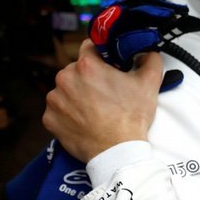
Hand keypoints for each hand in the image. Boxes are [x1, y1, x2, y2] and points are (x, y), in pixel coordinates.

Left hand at [44, 39, 162, 161]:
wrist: (117, 152)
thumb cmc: (131, 117)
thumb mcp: (149, 83)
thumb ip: (150, 59)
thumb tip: (147, 52)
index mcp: (86, 65)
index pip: (89, 47)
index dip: (101, 56)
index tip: (108, 66)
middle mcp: (65, 79)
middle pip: (76, 70)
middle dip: (89, 78)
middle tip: (105, 93)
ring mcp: (55, 100)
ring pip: (65, 90)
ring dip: (76, 95)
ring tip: (94, 110)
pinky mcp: (49, 119)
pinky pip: (58, 110)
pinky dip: (68, 114)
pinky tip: (84, 121)